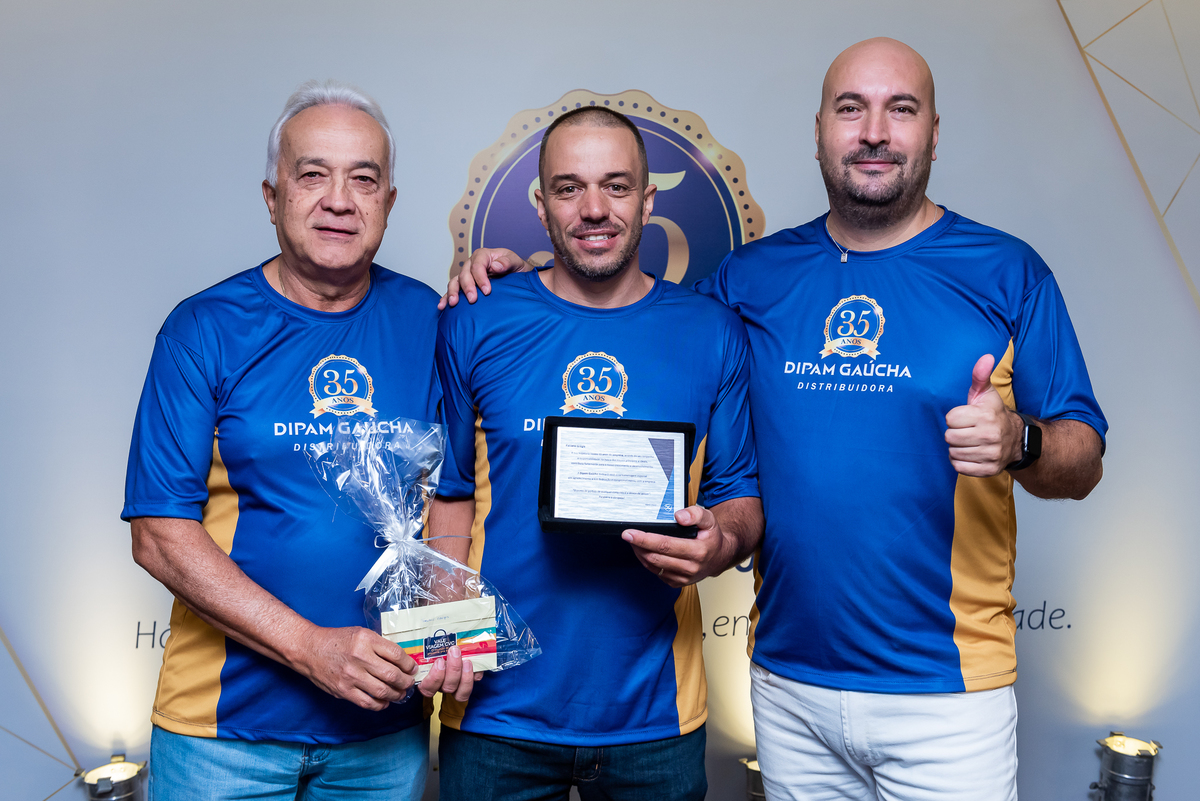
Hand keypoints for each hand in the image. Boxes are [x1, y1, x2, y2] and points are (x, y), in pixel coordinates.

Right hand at [294, 625, 418, 711]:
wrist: (309, 650)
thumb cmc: (336, 640)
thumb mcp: (360, 633)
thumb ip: (379, 646)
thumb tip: (400, 661)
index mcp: (366, 640)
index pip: (396, 655)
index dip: (409, 664)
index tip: (412, 668)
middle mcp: (360, 658)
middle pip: (392, 675)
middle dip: (406, 682)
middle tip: (409, 683)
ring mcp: (351, 676)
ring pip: (383, 691)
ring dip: (396, 695)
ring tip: (400, 693)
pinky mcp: (343, 690)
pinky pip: (367, 703)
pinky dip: (380, 704)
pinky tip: (385, 701)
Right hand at [417, 645, 481, 702]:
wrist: (454, 641)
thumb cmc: (436, 643)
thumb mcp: (429, 645)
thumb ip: (421, 648)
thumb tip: (412, 643)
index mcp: (429, 678)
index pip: (427, 689)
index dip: (433, 679)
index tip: (439, 661)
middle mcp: (443, 684)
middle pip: (447, 687)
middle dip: (453, 670)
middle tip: (454, 652)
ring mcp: (457, 685)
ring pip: (461, 692)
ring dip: (465, 676)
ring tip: (467, 661)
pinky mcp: (470, 680)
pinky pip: (475, 683)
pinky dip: (477, 674)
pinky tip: (476, 663)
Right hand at [439, 248, 527, 308]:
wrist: (515, 275)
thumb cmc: (514, 267)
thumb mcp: (515, 261)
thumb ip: (507, 262)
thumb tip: (495, 266)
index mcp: (483, 256)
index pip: (477, 266)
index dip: (480, 278)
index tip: (487, 291)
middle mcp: (471, 264)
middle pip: (464, 274)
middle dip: (467, 287)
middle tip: (473, 300)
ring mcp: (466, 275)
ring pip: (455, 282)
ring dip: (453, 292)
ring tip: (453, 303)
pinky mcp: (464, 286)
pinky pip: (453, 290)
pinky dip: (446, 297)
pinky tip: (442, 306)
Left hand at [621, 506, 735, 586]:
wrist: (720, 556)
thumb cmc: (712, 537)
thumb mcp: (709, 519)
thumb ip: (695, 514)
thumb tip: (678, 516)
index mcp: (698, 551)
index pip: (665, 545)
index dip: (645, 539)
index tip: (630, 533)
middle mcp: (690, 567)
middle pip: (655, 557)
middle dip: (638, 546)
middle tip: (627, 535)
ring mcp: (683, 577)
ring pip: (653, 566)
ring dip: (641, 554)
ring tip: (634, 542)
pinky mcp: (677, 583)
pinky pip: (656, 573)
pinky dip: (647, 562)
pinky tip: (644, 551)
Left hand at [944, 354, 1023, 475]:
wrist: (1016, 439)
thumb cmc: (993, 414)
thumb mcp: (986, 394)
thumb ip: (980, 375)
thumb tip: (986, 356)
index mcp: (986, 416)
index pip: (950, 419)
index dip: (954, 418)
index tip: (965, 417)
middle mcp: (990, 435)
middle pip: (949, 437)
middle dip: (954, 433)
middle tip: (966, 430)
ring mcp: (991, 454)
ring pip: (953, 453)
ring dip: (957, 448)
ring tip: (969, 441)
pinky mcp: (989, 469)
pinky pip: (959, 467)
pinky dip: (961, 462)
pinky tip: (970, 453)